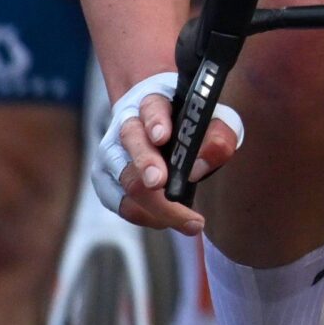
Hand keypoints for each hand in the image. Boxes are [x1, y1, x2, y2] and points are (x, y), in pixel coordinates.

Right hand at [91, 72, 241, 233]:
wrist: (165, 127)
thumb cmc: (192, 125)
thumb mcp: (215, 123)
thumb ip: (217, 138)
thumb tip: (199, 167)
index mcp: (155, 103)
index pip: (152, 107)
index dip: (156, 122)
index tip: (163, 137)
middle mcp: (128, 125)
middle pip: (131, 141)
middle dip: (145, 163)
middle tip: (159, 182)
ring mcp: (112, 153)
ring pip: (122, 176)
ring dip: (147, 200)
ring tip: (179, 217)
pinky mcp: (107, 179)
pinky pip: (119, 201)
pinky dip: (144, 214)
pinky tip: (167, 221)